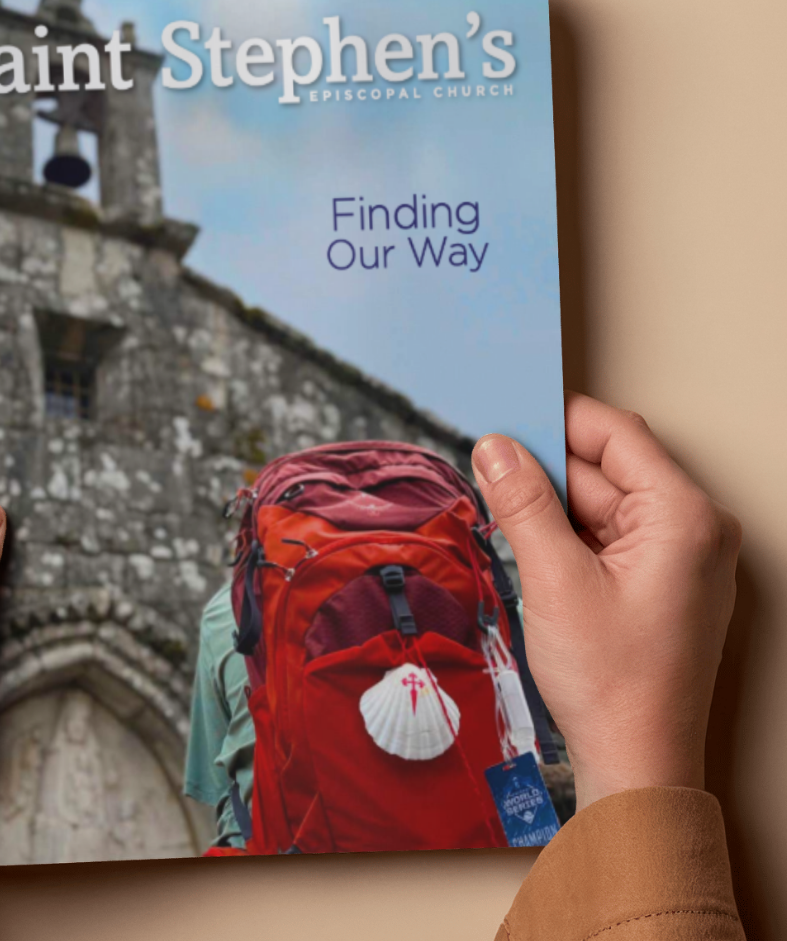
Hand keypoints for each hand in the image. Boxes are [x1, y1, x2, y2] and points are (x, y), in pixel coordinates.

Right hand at [471, 392, 740, 810]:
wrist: (636, 762)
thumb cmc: (615, 684)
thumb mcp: (554, 579)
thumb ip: (523, 502)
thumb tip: (496, 448)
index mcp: (684, 517)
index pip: (617, 434)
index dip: (556, 420)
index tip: (505, 419)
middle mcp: (692, 529)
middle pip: (606, 468)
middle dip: (544, 470)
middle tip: (489, 475)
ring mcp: (677, 557)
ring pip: (600, 503)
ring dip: (550, 507)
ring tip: (508, 525)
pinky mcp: (658, 580)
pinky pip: (605, 535)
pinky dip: (565, 536)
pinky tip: (533, 551)